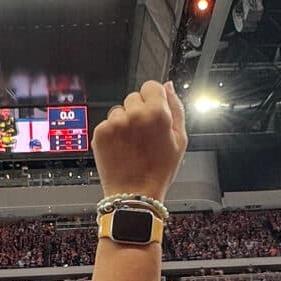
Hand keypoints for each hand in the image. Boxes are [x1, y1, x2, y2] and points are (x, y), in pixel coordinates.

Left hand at [92, 80, 187, 202]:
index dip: (153, 99)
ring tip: (132, 144)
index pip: (151, 86)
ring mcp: (115, 123)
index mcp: (157, 113)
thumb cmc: (159, 170)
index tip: (153, 111)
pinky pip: (108, 123)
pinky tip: (121, 148)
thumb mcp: (180, 139)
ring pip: (119, 110)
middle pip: (134, 97)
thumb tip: (168, 86)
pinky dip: (113, 133)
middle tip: (143, 135)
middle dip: (138, 110)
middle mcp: (134, 114)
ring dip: (124, 122)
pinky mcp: (100, 132)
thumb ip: (176, 108)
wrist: (135, 194)